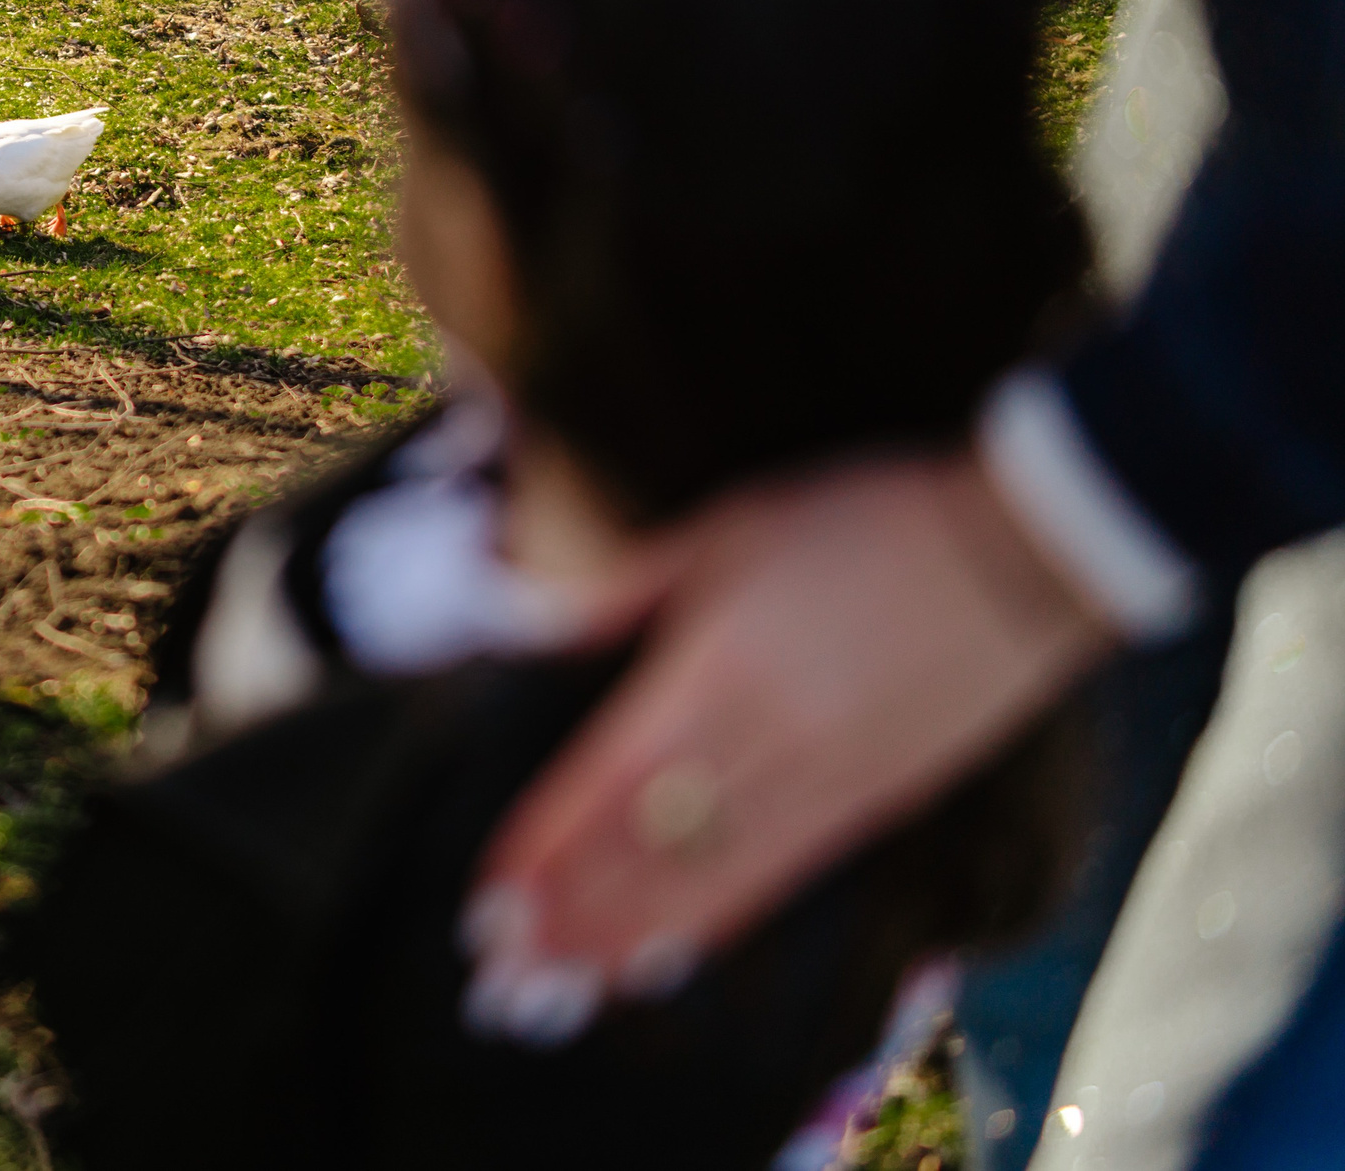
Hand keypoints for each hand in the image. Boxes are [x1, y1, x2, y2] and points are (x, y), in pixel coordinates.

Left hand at [460, 450, 1119, 1043]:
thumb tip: (533, 618)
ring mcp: (825, 782)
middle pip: (650, 848)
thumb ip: (626, 587)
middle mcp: (765, 739)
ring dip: (626, 939)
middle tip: (499, 975)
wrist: (1020, 550)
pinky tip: (663, 960)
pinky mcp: (874, 807)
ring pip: (708, 880)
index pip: (611, 780)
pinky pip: (776, 880)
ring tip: (561, 990)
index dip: (549, 847)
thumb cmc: (862, 521)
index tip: (491, 897)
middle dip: (569, 916)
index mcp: (717, 667)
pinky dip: (710, 925)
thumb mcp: (727, 527)